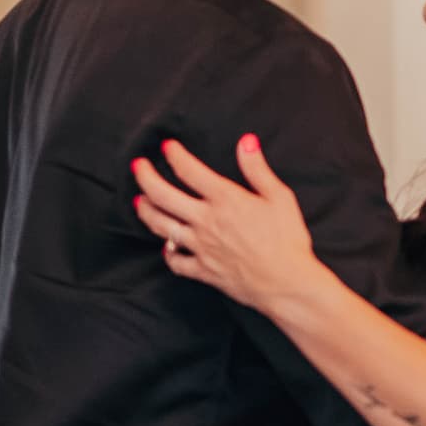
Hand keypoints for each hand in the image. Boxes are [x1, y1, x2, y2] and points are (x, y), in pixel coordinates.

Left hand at [133, 134, 322, 314]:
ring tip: (140, 201)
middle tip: (137, 166)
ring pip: (160, 225)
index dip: (174, 155)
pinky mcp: (203, 270)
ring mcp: (200, 246)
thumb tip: (246, 141)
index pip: (188, 170)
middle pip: (162, 195)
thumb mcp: (279, 197)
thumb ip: (258, 169)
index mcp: (224, 199)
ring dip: (146, 210)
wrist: (286, 283)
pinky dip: (167, 253)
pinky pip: (175, 261)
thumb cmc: (288, 240)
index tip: (167, 147)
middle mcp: (206, 220)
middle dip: (145, 177)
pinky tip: (167, 246)